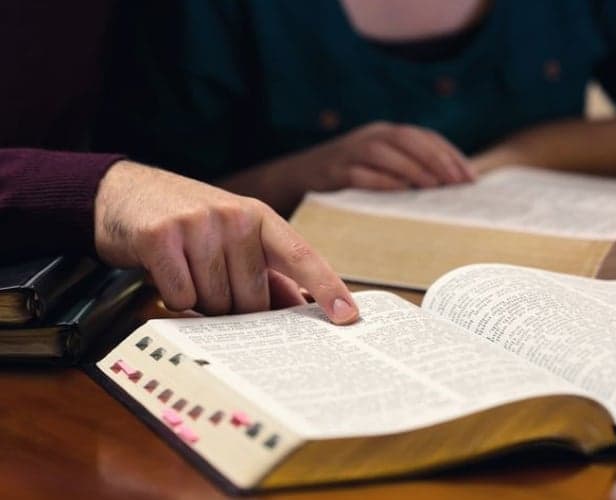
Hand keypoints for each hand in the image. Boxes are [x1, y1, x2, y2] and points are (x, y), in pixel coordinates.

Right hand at [94, 161, 358, 323]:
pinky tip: (166, 272)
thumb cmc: (188, 222)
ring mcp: (198, 224)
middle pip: (253, 298)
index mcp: (259, 217)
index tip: (347, 315)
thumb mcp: (232, 235)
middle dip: (234, 307)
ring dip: (201, 302)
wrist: (123, 193)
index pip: (301, 255)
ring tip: (188, 271)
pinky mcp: (161, 237)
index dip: (328, 286)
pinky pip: (181, 298)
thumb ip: (265, 270)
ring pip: (216, 303)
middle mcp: (234, 216)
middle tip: (212, 282)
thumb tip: (299, 309)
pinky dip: (172, 297)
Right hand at [291, 121, 475, 190]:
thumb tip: (450, 187)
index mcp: (387, 133)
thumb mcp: (381, 165)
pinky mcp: (335, 171)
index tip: (470, 178)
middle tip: (457, 184)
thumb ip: (410, 168)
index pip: (425, 137)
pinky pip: (361, 174)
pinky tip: (401, 192)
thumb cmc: (352, 174)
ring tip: (434, 188)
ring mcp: (351, 152)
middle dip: (437, 161)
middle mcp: (371, 136)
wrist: (302, 175)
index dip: (450, 155)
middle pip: (408, 140)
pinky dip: (382, 182)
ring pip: (386, 154)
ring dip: (413, 170)